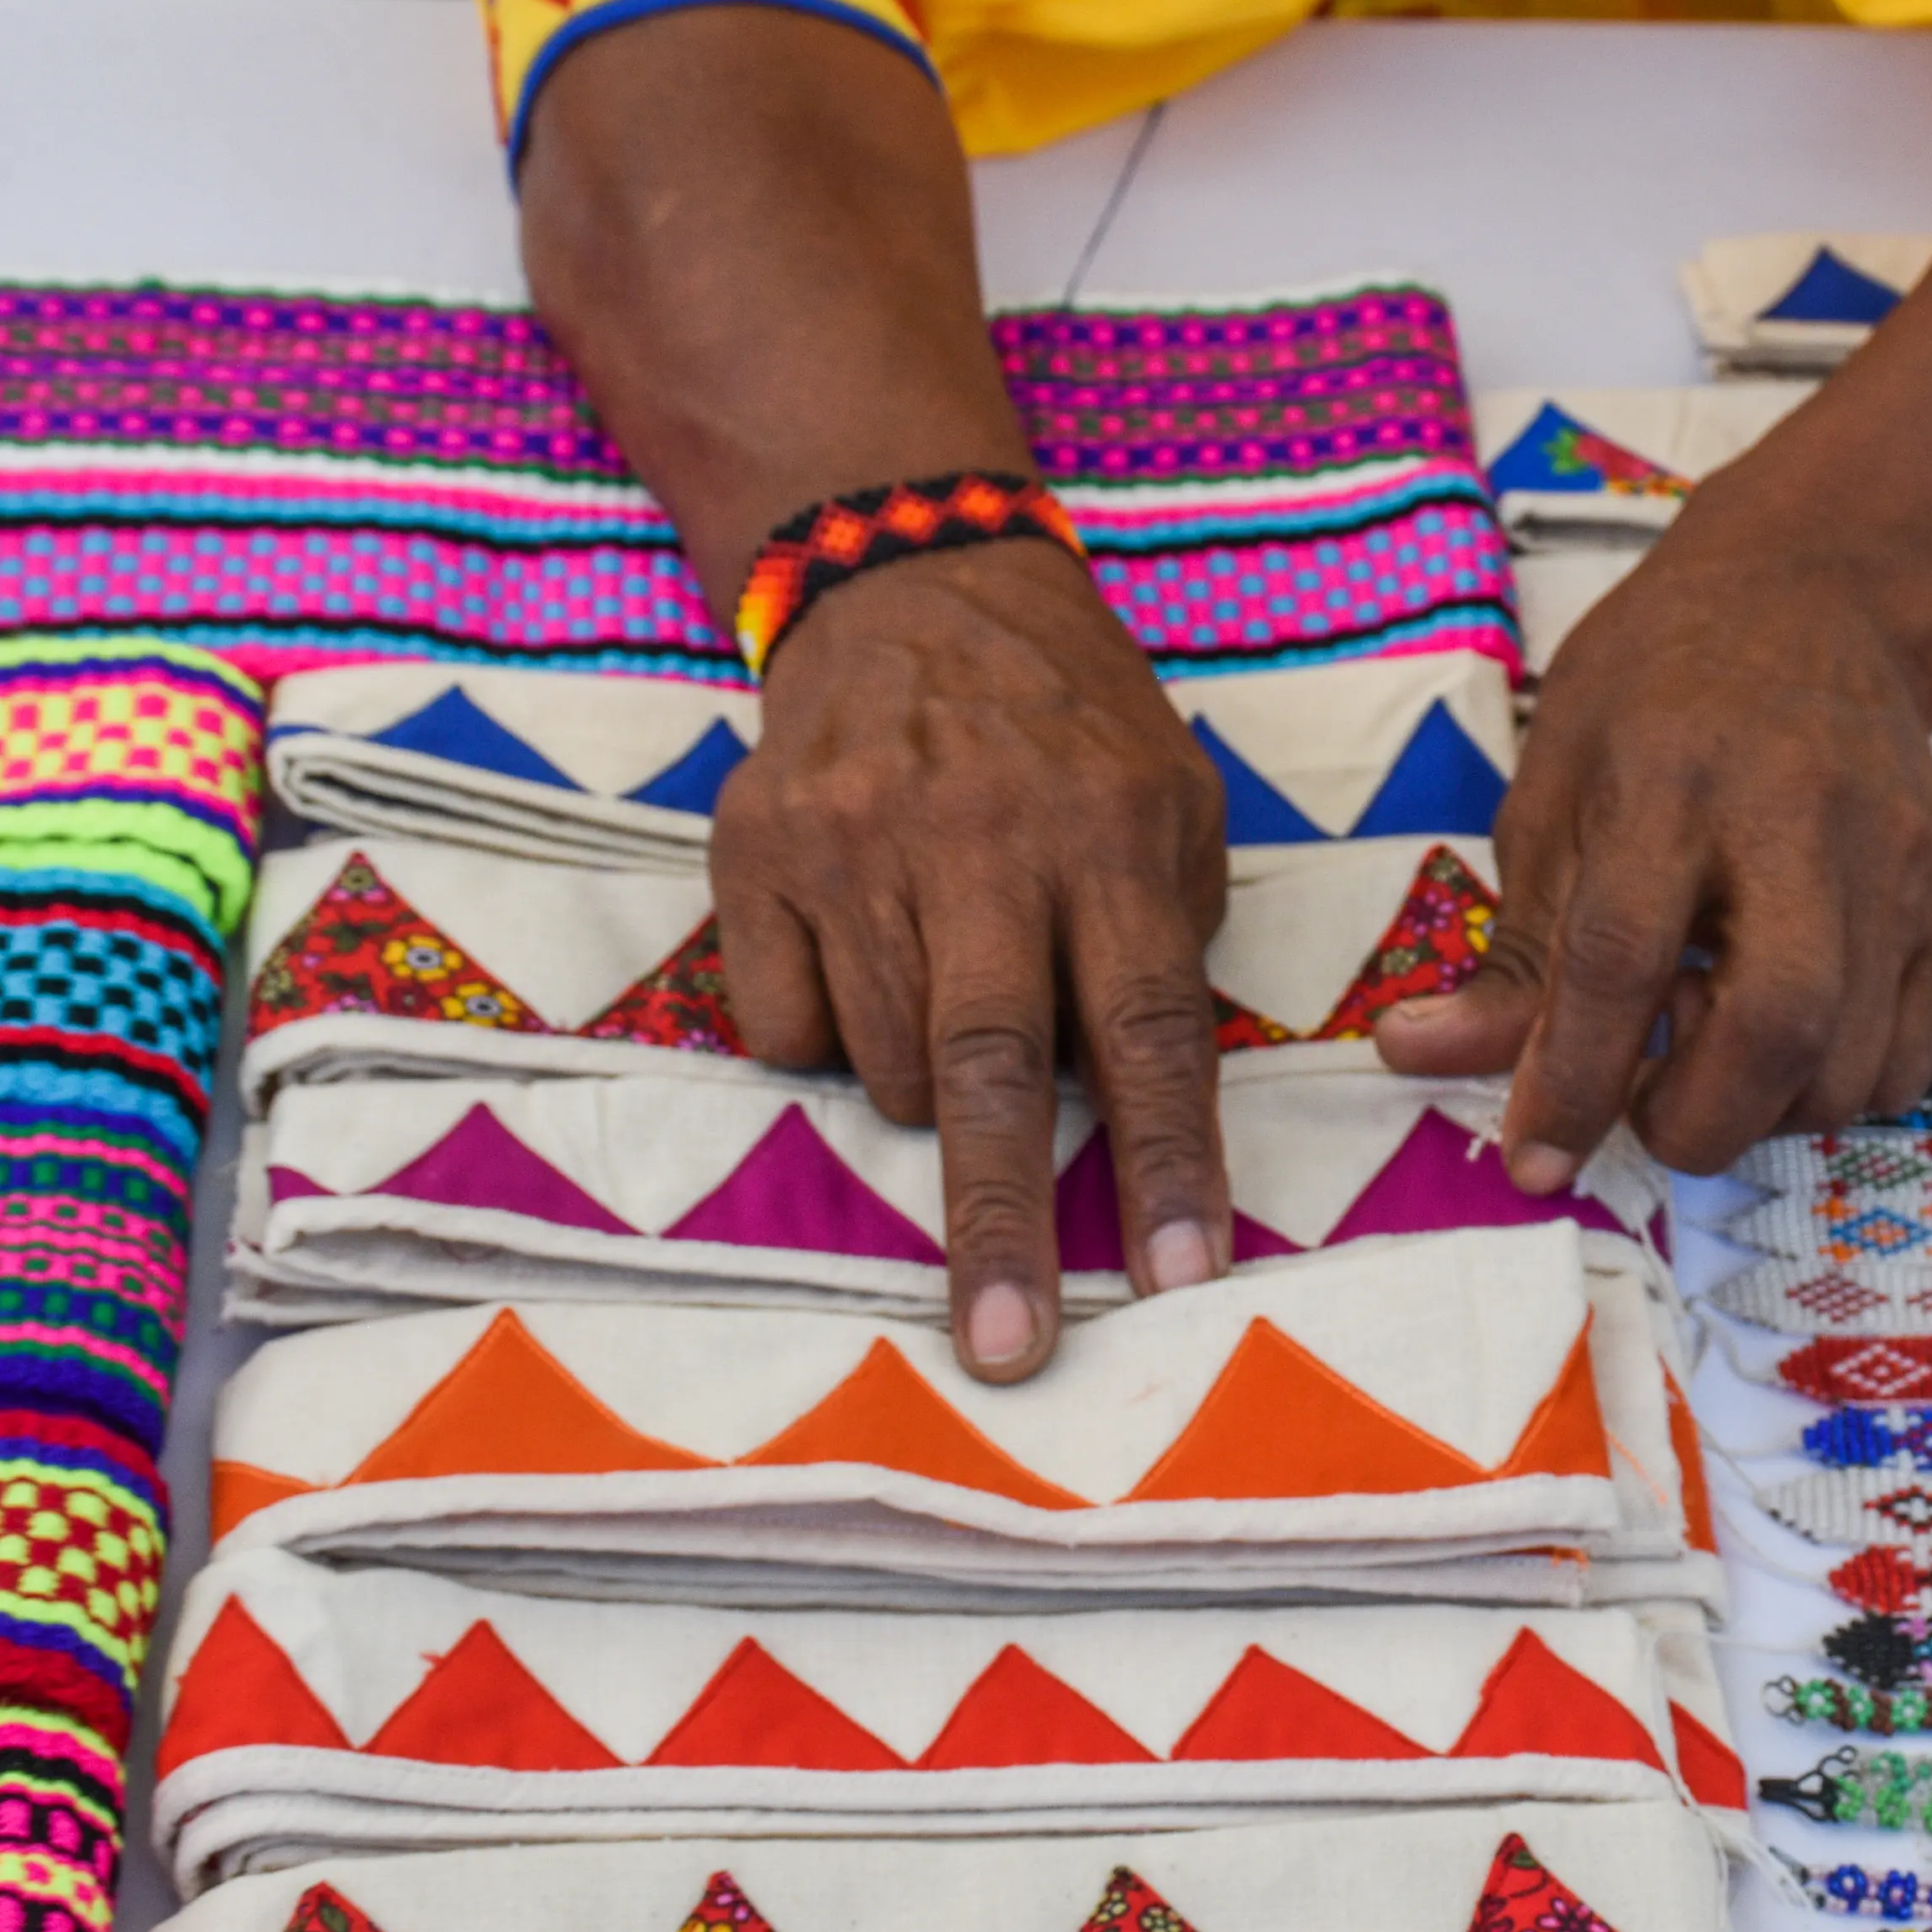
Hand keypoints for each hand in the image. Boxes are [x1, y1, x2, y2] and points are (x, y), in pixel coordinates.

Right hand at [709, 534, 1231, 1380]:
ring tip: (950, 990)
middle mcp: (977, 836)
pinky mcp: (752, 847)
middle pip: (989, 1070)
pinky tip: (864, 950)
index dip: (1161, 1163)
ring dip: (925, 1088)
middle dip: (1001, 1224)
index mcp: (1109, 833)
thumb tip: (1148, 1118)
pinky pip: (788, 1027)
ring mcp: (852, 842)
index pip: (1147, 1029)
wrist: (912, 581)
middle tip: (1008, 1350)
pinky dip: (831, 1033)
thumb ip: (1167, 945)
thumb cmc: (1067, 728)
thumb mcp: (1171, 801)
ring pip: (882, 1064)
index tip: (1179, 1280)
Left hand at [1376, 531, 1931, 1182]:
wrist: (1811, 605)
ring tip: (1710, 1045)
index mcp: (1669, 778)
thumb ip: (1510, 952)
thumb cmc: (1654, 703)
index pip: (1619, 958)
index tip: (1534, 1159)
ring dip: (1762, 1111)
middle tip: (1645, 1106)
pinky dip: (1835, 1089)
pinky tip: (1787, 1032)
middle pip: (1775, 1026)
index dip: (1572, 1079)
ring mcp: (1902, 860)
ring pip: (1849, 1068)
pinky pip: (1909, 1060)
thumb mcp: (1550, 796)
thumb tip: (1416, 1056)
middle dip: (1695, 1118)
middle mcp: (1805, 816)